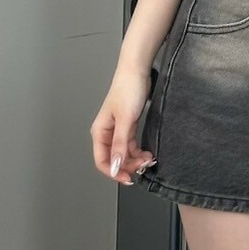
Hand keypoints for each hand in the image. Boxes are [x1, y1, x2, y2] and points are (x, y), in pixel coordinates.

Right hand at [90, 67, 155, 185]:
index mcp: (100, 132)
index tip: (128, 178)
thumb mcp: (126, 120)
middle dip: (127, 165)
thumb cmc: (128, 90)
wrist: (137, 71)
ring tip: (148, 159)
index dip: (114, 172)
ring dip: (135, 159)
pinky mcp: (128, 125)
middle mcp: (107, 133)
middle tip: (143, 168)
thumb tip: (116, 166)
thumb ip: (120, 144)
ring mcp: (117, 129)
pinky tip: (147, 153)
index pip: (102, 160)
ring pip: (123, 152)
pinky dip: (138, 150)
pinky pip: (130, 144)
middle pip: (114, 158)